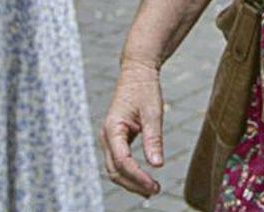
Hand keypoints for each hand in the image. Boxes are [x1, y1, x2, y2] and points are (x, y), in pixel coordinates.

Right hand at [100, 60, 164, 197]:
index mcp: (112, 128)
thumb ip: (153, 139)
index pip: (121, 161)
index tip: (154, 185)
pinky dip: (130, 173)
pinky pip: (119, 162)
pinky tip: (144, 179)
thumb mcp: (153, 112)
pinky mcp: (115, 139)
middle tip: (155, 191)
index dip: (137, 176)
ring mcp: (109, 139)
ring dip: (131, 182)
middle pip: (114, 170)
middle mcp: (106, 136)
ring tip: (151, 189)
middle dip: (133, 184)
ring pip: (114, 169)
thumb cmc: (144, 89)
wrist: (137, 73)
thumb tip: (157, 165)